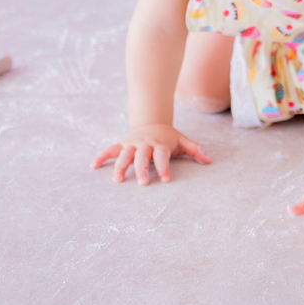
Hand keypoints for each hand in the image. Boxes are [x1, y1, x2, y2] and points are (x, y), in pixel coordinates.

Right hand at [91, 124, 210, 184]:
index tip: (166, 180)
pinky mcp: (122, 145)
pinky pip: (110, 150)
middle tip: (143, 183)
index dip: (165, 167)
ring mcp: (132, 144)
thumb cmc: (168, 137)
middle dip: (142, 169)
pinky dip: (102, 156)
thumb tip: (209, 160)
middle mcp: (145, 144)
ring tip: (117, 180)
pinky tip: (94, 165)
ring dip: (121, 166)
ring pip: (125, 154)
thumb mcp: (183, 140)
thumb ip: (195, 150)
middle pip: (142, 157)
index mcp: (160, 144)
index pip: (162, 156)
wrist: (152, 121)